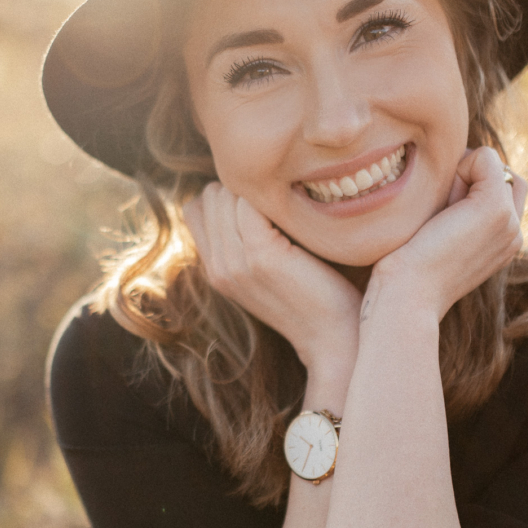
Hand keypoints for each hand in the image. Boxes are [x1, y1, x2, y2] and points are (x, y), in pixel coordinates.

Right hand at [183, 183, 362, 374]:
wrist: (332, 339)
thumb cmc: (312, 297)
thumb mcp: (267, 270)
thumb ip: (246, 241)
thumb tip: (243, 196)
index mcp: (214, 271)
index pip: (195, 209)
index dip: (225, 197)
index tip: (261, 205)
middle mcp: (216, 267)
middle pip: (209, 197)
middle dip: (241, 188)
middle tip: (280, 201)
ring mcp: (235, 262)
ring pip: (225, 195)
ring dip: (257, 190)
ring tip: (289, 206)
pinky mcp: (260, 254)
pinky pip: (248, 203)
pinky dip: (271, 197)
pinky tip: (297, 211)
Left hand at [363, 147, 525, 323]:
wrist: (406, 298)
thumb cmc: (406, 273)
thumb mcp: (435, 238)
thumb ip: (451, 211)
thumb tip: (449, 173)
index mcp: (501, 245)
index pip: (504, 193)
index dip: (470, 187)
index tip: (438, 215)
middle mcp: (513, 234)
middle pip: (505, 177)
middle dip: (471, 177)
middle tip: (438, 206)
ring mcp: (509, 222)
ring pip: (494, 166)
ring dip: (460, 173)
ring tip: (437, 207)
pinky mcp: (495, 208)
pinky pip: (485, 157)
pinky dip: (458, 164)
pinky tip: (438, 198)